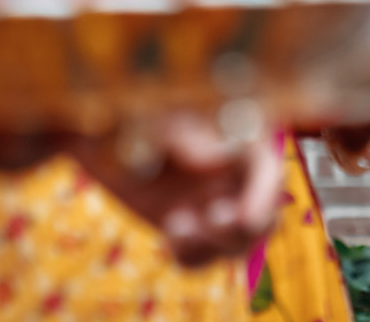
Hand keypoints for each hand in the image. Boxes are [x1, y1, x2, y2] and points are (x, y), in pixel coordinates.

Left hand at [69, 112, 282, 267]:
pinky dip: (191, 256)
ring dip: (215, 245)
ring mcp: (215, 203)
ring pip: (238, 244)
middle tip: (210, 219)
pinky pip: (203, 258)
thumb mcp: (158, 118)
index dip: (265, 194)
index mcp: (242, 138)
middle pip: (265, 215)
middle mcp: (236, 175)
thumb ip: (185, 137)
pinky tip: (171, 232)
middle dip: (242, 229)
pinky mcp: (191, 227)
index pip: (268, 167)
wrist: (101, 132)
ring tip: (177, 225)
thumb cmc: (133, 112)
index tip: (245, 218)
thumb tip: (213, 160)